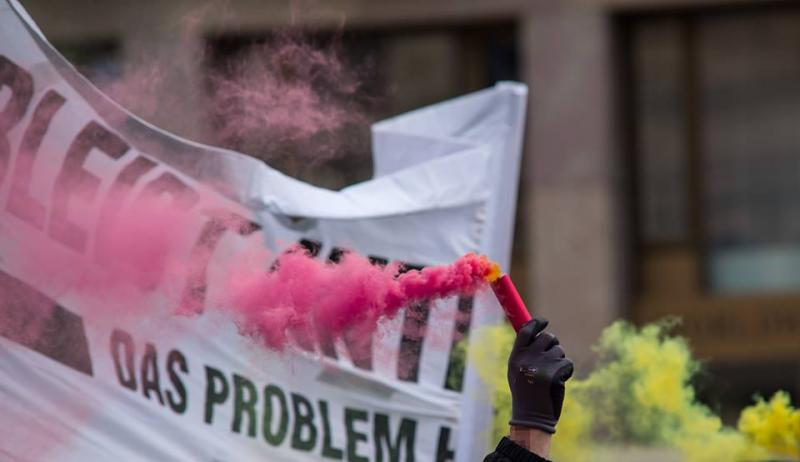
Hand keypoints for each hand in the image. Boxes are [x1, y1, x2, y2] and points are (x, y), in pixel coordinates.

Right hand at [508, 318, 573, 433]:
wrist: (531, 418)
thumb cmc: (525, 394)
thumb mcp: (516, 371)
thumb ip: (524, 353)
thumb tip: (536, 333)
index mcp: (515, 357)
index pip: (526, 331)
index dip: (537, 323)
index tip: (544, 321)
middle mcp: (526, 359)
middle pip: (547, 337)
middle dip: (553, 344)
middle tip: (552, 355)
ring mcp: (541, 366)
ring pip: (559, 351)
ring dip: (559, 361)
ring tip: (551, 376)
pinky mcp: (554, 374)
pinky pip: (567, 363)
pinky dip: (567, 371)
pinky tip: (558, 382)